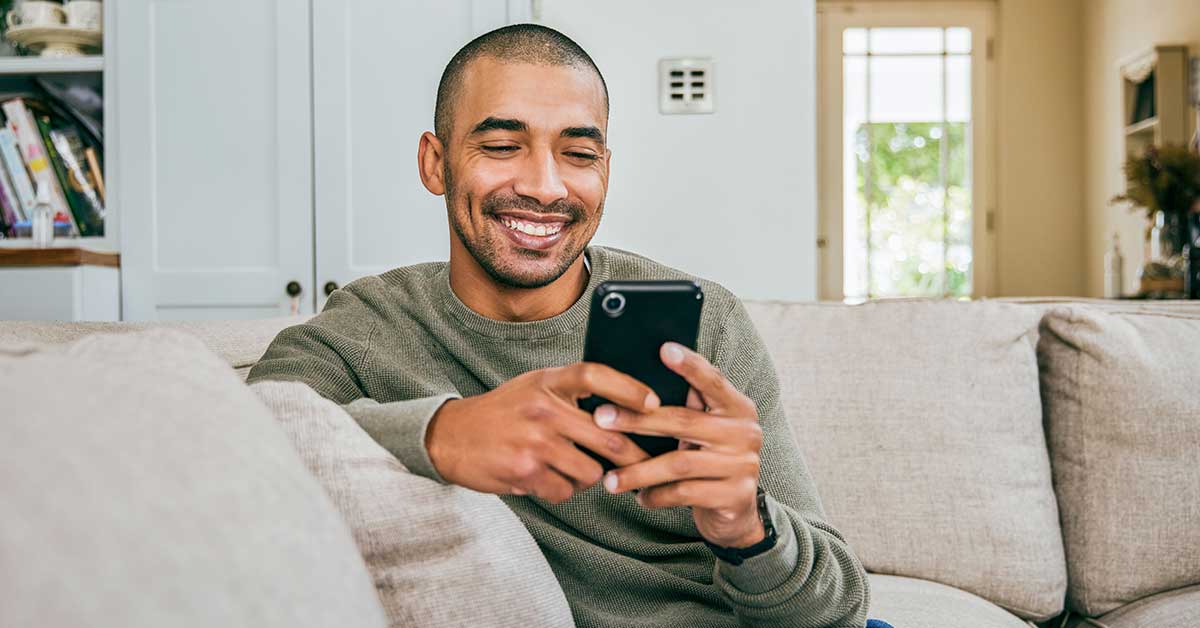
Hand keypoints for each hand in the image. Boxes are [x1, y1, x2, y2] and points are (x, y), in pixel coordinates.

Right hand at [426, 363, 658, 503]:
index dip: (629, 388)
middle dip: (633, 455)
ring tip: (572, 468)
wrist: (451, 436)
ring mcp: (535, 441)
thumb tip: (625, 408)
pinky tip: (547, 479)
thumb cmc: (504, 412)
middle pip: (607, 434)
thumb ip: (572, 392)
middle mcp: (543, 408)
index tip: (654, 403)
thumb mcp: (535, 386)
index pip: (595, 375)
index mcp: (548, 381)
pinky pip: (565, 490)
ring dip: (590, 476)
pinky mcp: (525, 471)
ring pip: (590, 470)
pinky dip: (562, 490)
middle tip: (647, 463)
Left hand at [594, 343, 764, 547]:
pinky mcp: (735, 496)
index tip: (663, 348)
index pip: (713, 380)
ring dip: (639, 470)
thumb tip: (634, 382)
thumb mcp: (703, 431)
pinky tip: (640, 497)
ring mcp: (743, 465)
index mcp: (738, 407)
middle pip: (684, 421)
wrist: (736, 512)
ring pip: (679, 463)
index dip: (689, 365)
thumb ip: (687, 407)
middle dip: (637, 420)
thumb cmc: (708, 461)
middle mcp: (746, 432)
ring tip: (610, 479)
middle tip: (602, 419)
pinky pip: (685, 493)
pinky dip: (657, 495)